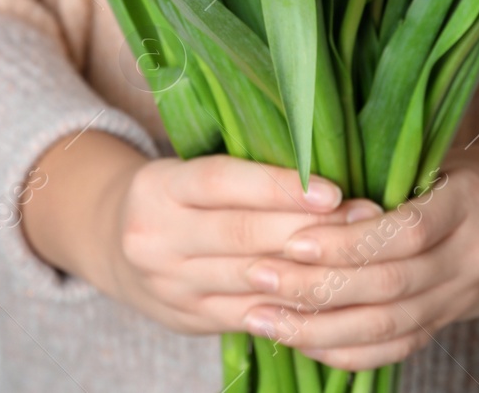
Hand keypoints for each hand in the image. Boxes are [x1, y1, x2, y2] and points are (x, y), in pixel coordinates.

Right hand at [20, 131, 379, 334]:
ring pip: (253, 281)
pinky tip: (332, 293)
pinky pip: (252, 316)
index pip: (221, 183)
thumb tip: (327, 161)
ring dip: (313, 270)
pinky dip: (295, 305)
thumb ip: (246, 168)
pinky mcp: (188, 318)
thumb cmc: (176, 193)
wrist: (111, 241)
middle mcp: (156, 238)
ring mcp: (170, 285)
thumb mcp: (191, 168)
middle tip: (367, 220)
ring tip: (362, 256)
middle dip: (311, 230)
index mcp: (158, 188)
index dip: (278, 187)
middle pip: (243, 236)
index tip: (333, 189)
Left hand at [239, 118, 478, 370]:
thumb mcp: (441, 153)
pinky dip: (344, 351)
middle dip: (317, 288)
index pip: (407, 231)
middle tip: (258, 276)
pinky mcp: (447, 323)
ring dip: (318, 329)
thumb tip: (300, 165)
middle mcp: (474, 257)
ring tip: (261, 316)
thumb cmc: (469, 172)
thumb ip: (385, 166)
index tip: (291, 239)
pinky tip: (297, 341)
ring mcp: (463, 298)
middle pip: (391, 286)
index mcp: (471, 202)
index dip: (347, 241)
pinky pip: (394, 349)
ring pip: (388, 327)